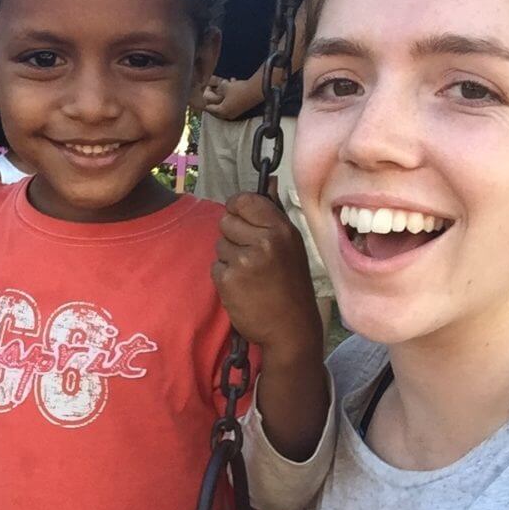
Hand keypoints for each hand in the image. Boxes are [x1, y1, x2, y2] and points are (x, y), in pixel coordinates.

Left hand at [205, 78, 261, 120]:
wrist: (256, 91)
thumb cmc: (239, 90)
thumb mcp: (225, 86)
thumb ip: (217, 88)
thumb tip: (215, 87)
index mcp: (222, 111)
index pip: (209, 107)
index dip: (206, 97)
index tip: (206, 90)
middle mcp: (227, 115)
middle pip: (215, 109)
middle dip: (213, 98)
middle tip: (210, 90)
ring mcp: (234, 113)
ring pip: (224, 105)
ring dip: (222, 96)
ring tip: (222, 84)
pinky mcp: (240, 109)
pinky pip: (230, 103)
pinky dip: (229, 96)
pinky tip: (232, 83)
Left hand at [212, 191, 322, 354]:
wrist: (291, 328)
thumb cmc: (291, 286)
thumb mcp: (292, 246)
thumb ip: (275, 213)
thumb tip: (269, 181)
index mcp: (281, 230)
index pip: (244, 200)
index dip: (237, 208)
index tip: (240, 218)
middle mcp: (263, 242)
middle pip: (226, 221)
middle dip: (232, 235)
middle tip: (249, 255)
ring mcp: (244, 261)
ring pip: (219, 245)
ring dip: (229, 258)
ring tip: (249, 274)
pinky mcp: (228, 280)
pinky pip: (215, 267)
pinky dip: (225, 277)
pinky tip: (243, 288)